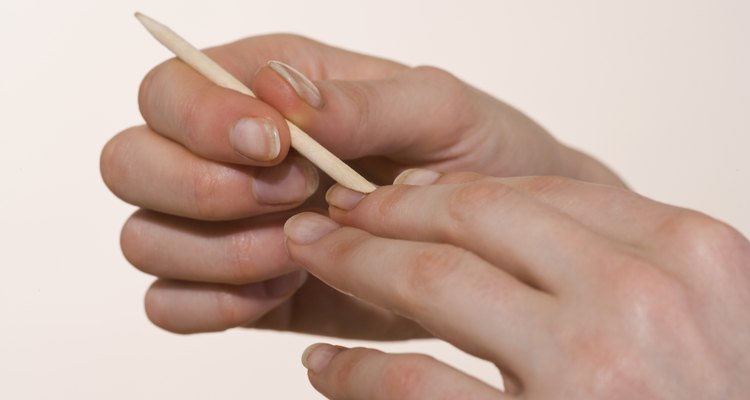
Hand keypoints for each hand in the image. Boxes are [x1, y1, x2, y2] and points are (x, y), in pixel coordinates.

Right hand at [101, 34, 622, 333]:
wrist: (502, 247)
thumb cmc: (476, 158)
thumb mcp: (440, 111)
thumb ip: (362, 102)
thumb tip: (280, 97)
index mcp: (266, 89)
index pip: (171, 89)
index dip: (204, 121)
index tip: (278, 147)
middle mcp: (230, 154)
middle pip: (130, 161)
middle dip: (200, 188)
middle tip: (290, 200)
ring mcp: (227, 226)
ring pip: (143, 237)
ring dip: (215, 252)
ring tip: (300, 252)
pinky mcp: (239, 288)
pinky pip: (170, 304)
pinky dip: (212, 305)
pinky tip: (280, 291)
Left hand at [284, 170, 749, 398]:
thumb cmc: (711, 395)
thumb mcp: (696, 309)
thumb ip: (616, 254)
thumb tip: (483, 214)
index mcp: (686, 251)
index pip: (539, 190)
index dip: (451, 186)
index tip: (399, 193)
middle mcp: (639, 298)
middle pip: (473, 220)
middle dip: (385, 210)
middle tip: (334, 213)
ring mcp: (589, 368)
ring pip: (433, 284)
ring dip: (354, 265)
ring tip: (313, 259)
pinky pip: (415, 387)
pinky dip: (355, 371)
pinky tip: (328, 365)